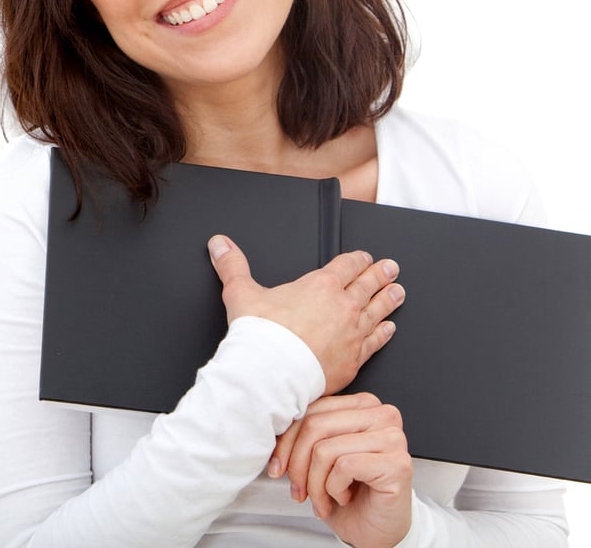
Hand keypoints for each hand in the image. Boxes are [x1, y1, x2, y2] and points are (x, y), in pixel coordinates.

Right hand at [207, 235, 404, 393]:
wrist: (269, 375)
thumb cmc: (260, 336)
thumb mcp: (241, 293)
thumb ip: (232, 265)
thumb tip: (220, 244)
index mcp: (320, 285)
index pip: (348, 265)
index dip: (358, 259)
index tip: (365, 257)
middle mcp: (342, 306)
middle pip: (369, 284)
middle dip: (381, 274)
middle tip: (392, 268)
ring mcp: (351, 333)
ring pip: (378, 310)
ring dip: (389, 299)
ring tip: (399, 292)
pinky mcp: (353, 359)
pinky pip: (375, 342)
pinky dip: (384, 333)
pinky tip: (389, 329)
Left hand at [270, 393, 411, 547]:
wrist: (377, 530)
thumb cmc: (352, 492)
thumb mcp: (322, 455)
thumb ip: (307, 433)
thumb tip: (276, 429)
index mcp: (363, 404)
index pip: (313, 409)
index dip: (287, 440)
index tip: (278, 466)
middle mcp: (381, 414)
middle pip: (315, 426)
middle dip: (298, 466)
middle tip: (300, 491)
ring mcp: (393, 437)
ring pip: (325, 450)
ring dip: (316, 485)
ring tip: (323, 500)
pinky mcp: (397, 463)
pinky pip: (344, 468)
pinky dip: (334, 489)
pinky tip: (344, 497)